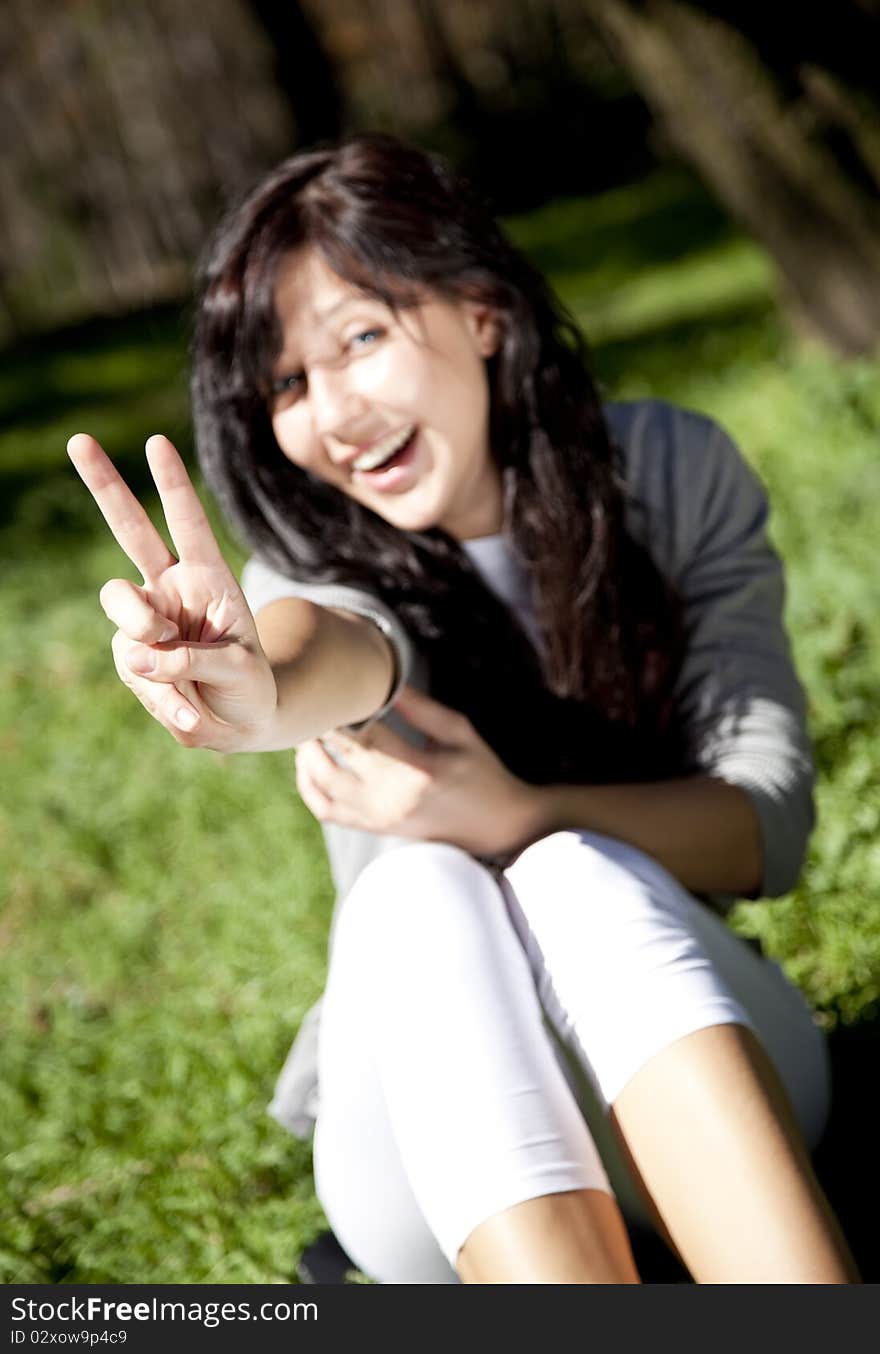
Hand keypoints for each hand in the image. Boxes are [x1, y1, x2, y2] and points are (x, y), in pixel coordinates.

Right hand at [67, 432, 276, 750]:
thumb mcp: (240, 671)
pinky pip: (134, 668)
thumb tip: (140, 657)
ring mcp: (145, 620)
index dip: (172, 485)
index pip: (189, 525)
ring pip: (120, 604)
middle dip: (106, 485)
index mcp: (209, 577)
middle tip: (80, 440)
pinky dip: (163, 697)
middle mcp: (172, 588)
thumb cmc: (249, 686)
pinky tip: (189, 712)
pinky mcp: (130, 656)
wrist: (239, 723)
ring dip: (146, 635)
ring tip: (180, 674)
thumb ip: (195, 659)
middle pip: (131, 529)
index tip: (155, 442)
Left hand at [294, 684, 543, 857]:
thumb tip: (387, 680)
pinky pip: (325, 810)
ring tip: (311, 726)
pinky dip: (308, 787)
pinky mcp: (373, 826)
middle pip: (338, 758)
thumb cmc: (480, 771)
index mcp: (420, 771)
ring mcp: (380, 817)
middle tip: (315, 700)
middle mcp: (394, 798)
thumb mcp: (460, 733)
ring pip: (323, 785)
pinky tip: (309, 762)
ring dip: (308, 754)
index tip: (335, 685)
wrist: (494, 826)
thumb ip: (422, 708)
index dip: (344, 709)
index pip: (367, 734)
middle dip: (320, 727)